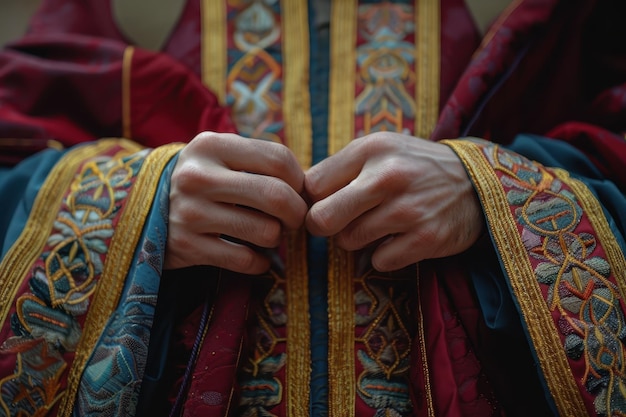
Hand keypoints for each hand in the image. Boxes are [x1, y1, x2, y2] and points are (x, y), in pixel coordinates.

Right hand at [165, 132, 306, 273]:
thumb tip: (311, 186)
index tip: (298, 192)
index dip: (300, 180)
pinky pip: (246, 260)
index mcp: (212, 145)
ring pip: (266, 232)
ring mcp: (190, 213)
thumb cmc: (203, 180)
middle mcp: (197, 176)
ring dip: (277, 238)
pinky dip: (260, 263)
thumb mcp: (221, 156)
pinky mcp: (186, 247)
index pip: (279, 159)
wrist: (146, 208)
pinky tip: (255, 256)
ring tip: (268, 233)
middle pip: (276, 195)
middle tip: (294, 219)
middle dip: (297, 213)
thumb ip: (261, 162)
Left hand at [304, 132, 483, 271]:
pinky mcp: (426, 239)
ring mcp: (408, 210)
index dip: (312, 199)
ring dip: (356, 240)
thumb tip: (297, 194)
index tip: (324, 202)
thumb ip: (339, 167)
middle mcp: (389, 177)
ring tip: (376, 225)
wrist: (475, 182)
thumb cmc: (413, 166)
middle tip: (337, 223)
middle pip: (322, 219)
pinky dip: (383, 256)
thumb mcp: (380, 149)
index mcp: (371, 149)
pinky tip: (398, 240)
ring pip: (348, 242)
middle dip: (323, 226)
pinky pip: (378, 261)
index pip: (312, 185)